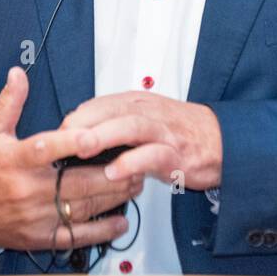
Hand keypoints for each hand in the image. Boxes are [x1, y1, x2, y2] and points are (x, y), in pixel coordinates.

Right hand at [0, 67, 142, 251]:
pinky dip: (101, 230)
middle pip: (76, 182)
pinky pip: (76, 236)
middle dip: (112, 173)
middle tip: (137, 161)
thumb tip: (18, 74)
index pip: (46, 149)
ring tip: (136, 183)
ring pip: (82, 207)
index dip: (72, 142)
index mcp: (15, 160)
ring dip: (114, 196)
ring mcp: (35, 216)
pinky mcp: (40, 237)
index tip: (95, 136)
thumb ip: (8, 104)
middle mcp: (27, 190)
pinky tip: (120, 220)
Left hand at [57, 91, 222, 191]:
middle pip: (109, 111)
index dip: (73, 120)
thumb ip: (113, 123)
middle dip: (81, 124)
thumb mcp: (143, 119)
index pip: (96, 105)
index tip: (54, 138)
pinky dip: (133, 162)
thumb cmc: (179, 132)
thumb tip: (77, 134)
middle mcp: (147, 112)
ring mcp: (162, 132)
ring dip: (103, 136)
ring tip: (81, 148)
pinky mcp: (175, 154)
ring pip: (130, 127)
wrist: (222, 140)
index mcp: (135, 103)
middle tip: (58, 140)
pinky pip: (152, 155)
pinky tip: (116, 172)